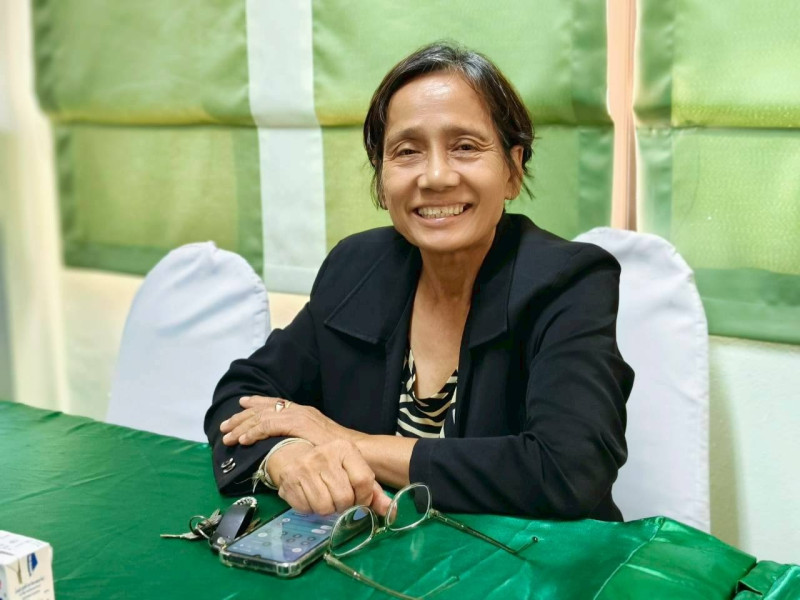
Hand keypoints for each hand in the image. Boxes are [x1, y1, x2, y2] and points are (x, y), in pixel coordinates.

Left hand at [220, 396, 362, 446]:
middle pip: (264, 409)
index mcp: (304, 413)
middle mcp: (300, 411)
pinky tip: (244, 441)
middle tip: (225, 425)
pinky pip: (269, 426)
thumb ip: (304, 442)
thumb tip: (290, 449)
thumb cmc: (341, 453)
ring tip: (228, 436)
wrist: (357, 452)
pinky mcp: (297, 426)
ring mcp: (299, 417)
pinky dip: (254, 432)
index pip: (276, 404)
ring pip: (262, 417)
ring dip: (243, 426)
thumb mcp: (319, 443)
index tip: (242, 405)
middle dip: (242, 417)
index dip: (257, 403)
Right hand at [270, 439, 390, 515]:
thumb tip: (390, 511)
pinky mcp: (290, 481)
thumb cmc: (329, 465)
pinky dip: (310, 509)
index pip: (364, 480)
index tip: (359, 499)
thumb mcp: (352, 469)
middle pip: (344, 498)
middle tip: (339, 499)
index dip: (364, 498)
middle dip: (344, 505)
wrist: (291, 454)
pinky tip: (309, 496)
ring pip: (325, 507)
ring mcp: (305, 467)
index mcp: (344, 448)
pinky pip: (307, 509)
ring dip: (327, 509)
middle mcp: (324, 455)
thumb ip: (372, 490)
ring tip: (325, 497)